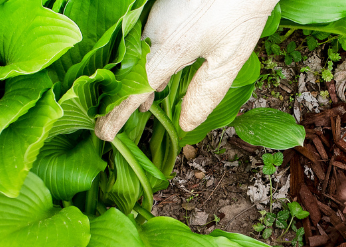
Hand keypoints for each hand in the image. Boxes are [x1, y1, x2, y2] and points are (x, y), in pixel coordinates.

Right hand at [95, 0, 278, 140]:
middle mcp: (155, 31)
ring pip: (135, 55)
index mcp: (172, 48)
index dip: (118, 115)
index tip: (104, 135)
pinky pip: (142, 39)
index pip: (135, 90)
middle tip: (113, 124)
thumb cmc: (242, 10)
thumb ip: (206, 93)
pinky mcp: (160, 6)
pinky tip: (159, 71)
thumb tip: (185, 125)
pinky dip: (145, 60)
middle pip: (127, 72)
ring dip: (136, 80)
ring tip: (145, 103)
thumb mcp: (229, 59)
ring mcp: (155, 15)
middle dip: (120, 100)